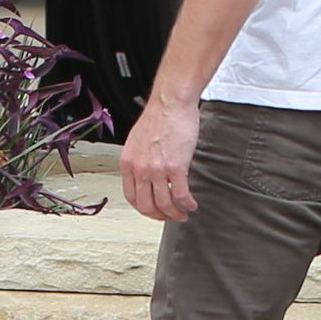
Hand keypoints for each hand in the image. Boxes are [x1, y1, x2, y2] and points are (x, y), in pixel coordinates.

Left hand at [121, 97, 200, 221]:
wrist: (171, 102)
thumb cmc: (159, 116)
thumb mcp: (138, 141)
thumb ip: (139, 159)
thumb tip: (147, 174)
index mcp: (128, 163)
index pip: (131, 197)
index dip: (144, 209)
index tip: (154, 211)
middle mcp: (140, 168)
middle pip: (146, 206)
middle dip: (160, 216)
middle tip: (171, 216)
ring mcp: (157, 169)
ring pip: (164, 204)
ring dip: (175, 214)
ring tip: (184, 213)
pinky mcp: (176, 167)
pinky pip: (180, 195)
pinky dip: (187, 204)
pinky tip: (192, 204)